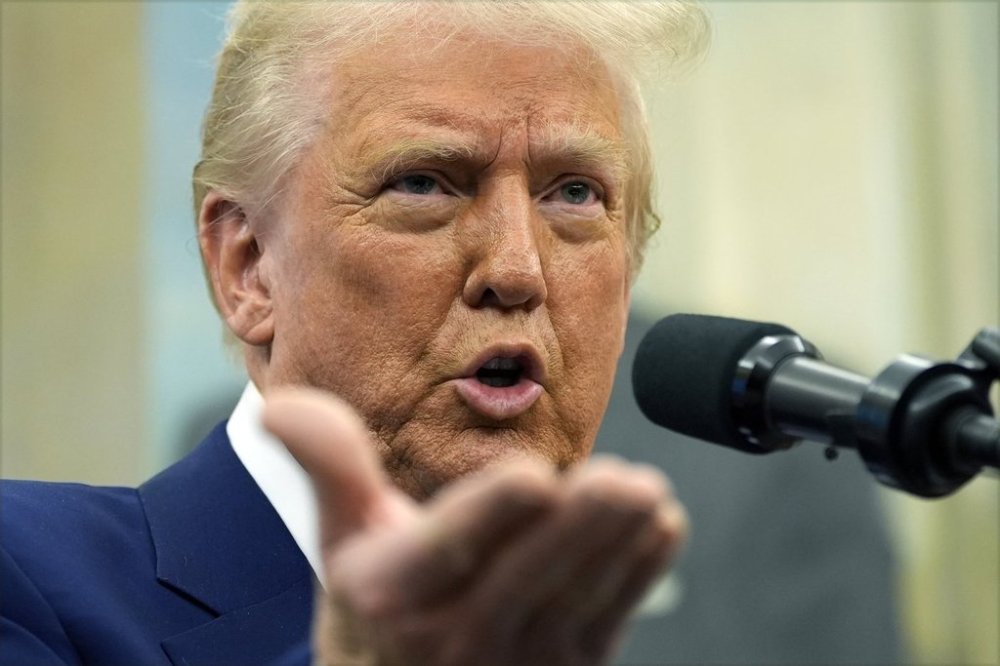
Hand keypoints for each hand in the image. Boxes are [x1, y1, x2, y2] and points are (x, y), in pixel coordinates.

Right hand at [263, 388, 686, 665]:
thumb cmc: (377, 614)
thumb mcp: (340, 543)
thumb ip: (328, 469)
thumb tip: (278, 406)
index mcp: (396, 594)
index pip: (444, 551)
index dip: (488, 514)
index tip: (532, 477)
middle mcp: (456, 634)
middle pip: (525, 576)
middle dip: (578, 529)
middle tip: (624, 482)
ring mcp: (518, 661)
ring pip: (575, 599)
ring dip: (616, 548)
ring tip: (648, 497)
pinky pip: (607, 622)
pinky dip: (638, 576)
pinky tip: (661, 528)